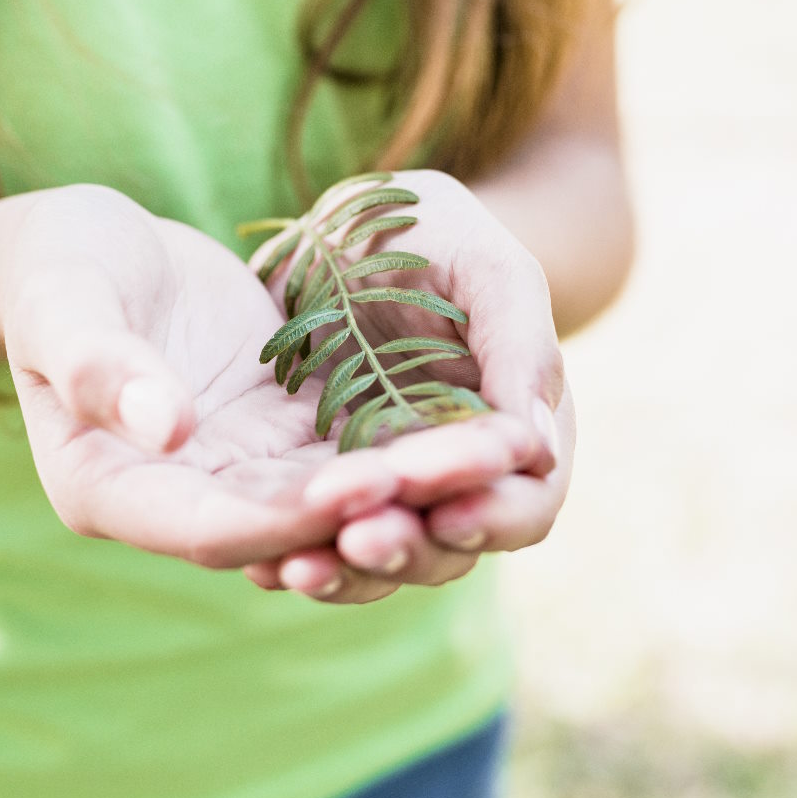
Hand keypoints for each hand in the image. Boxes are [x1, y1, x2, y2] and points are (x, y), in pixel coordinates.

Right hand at [0, 185, 539, 569]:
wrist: (80, 244)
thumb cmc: (56, 267)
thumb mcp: (66, 302)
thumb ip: (99, 365)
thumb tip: (164, 427)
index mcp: (108, 491)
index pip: (212, 529)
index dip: (291, 518)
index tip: (364, 491)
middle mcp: (179, 501)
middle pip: (289, 531)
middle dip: (378, 511)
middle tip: (464, 482)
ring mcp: (232, 474)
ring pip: (333, 503)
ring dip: (410, 490)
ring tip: (494, 460)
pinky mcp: (276, 437)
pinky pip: (350, 456)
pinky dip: (408, 449)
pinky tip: (479, 428)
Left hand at [242, 170, 574, 602]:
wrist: (340, 226)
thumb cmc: (431, 232)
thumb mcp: (484, 266)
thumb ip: (519, 346)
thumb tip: (539, 450)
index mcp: (517, 428)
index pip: (525, 499)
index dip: (494, 512)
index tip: (444, 505)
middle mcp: (458, 474)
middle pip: (454, 546)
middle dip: (412, 548)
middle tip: (363, 539)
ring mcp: (388, 486)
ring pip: (384, 557)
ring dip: (349, 571)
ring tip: (299, 568)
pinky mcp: (322, 486)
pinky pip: (316, 539)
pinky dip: (294, 553)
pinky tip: (257, 562)